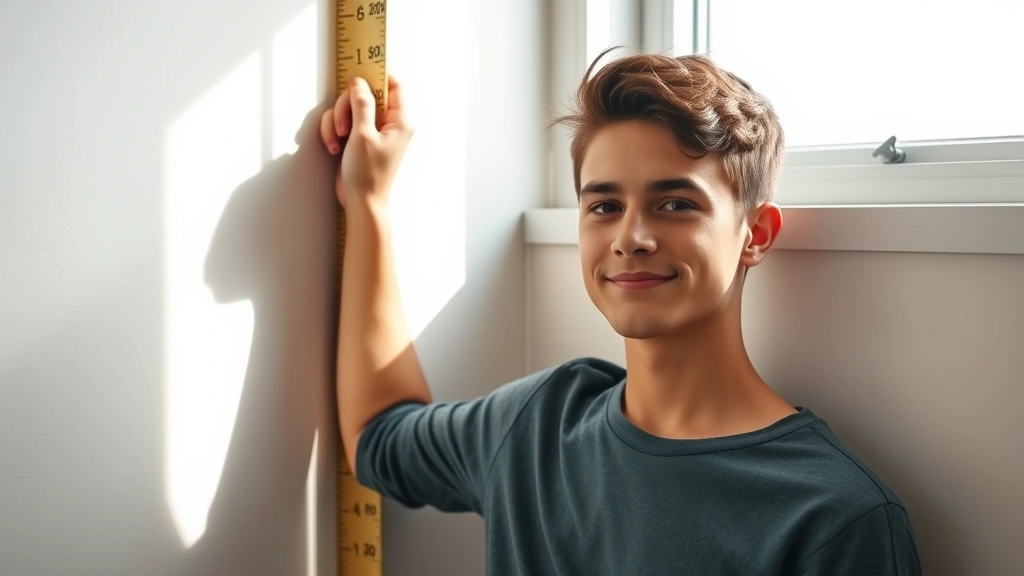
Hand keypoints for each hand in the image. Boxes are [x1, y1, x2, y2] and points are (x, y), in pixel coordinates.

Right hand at [321, 75, 412, 209]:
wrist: (360, 202)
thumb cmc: (368, 175)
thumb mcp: (363, 136)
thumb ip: (362, 105)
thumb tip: (360, 82)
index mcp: (401, 120)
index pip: (395, 84)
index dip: (378, 75)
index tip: (358, 76)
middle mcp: (389, 122)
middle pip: (365, 92)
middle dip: (347, 105)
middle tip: (344, 126)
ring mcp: (372, 129)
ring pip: (349, 106)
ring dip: (337, 120)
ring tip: (338, 141)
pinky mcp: (357, 136)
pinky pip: (341, 120)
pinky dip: (333, 131)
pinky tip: (334, 147)